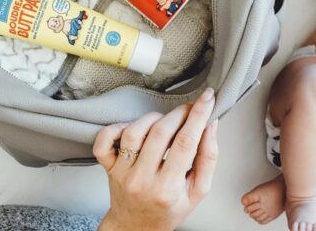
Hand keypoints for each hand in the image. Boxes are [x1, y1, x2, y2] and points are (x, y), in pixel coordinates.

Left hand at [93, 88, 217, 230]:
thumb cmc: (169, 209)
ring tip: (166, 121)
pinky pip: (104, 141)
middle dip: (180, 113)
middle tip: (191, 108)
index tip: (208, 98)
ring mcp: (122, 173)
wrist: (137, 227)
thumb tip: (211, 125)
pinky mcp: (107, 167)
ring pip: (134, 131)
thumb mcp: (198, 191)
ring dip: (154, 118)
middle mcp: (142, 180)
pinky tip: (132, 127)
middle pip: (161, 133)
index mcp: (168, 188)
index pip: (186, 142)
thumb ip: (208, 158)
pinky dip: (115, 127)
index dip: (199, 115)